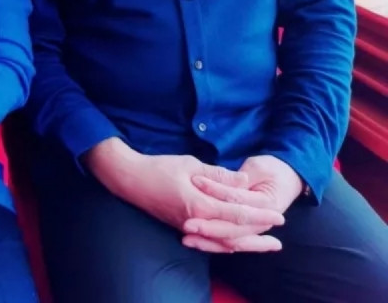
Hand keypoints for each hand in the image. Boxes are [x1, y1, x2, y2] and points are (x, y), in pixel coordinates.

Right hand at [85, 140, 283, 252]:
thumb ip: (218, 175)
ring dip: (247, 243)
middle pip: (234, 234)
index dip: (259, 214)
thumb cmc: (159, 168)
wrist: (130, 179)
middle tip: (280, 233)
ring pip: (224, 242)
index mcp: (199, 205)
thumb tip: (244, 181)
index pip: (237, 213)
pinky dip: (228, 243)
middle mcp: (196, 222)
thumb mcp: (190, 164)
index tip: (279, 214)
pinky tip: (237, 243)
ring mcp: (189, 227)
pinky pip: (211, 241)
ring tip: (266, 245)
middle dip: (259, 234)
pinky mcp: (183, 227)